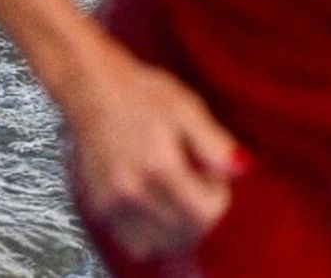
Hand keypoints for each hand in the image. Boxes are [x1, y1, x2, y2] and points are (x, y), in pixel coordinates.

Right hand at [66, 48, 246, 261]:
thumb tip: (242, 169)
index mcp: (159, 167)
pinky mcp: (96, 206)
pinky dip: (149, 235)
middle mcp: (133, 190)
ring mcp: (111, 201)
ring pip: (160, 244)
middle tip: (192, 180)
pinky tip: (152, 206)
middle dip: (199, 212)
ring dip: (176, 229)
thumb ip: (214, 143)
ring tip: (172, 194)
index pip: (205, 214)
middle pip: (185, 232)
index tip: (210, 174)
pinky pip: (133, 243)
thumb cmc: (140, 92)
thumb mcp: (186, 107)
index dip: (218, 197)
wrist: (89, 86)